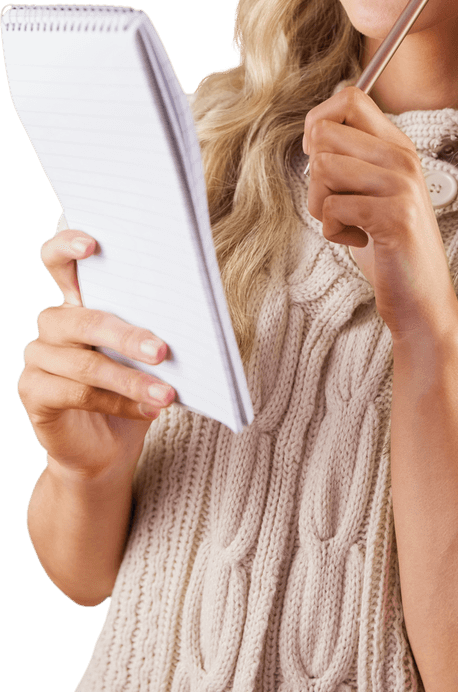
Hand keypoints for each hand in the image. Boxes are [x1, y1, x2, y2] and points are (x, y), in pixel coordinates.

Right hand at [17, 227, 175, 482]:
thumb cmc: (135, 385)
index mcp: (78, 300)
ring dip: (131, 380)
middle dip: (127, 335)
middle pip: (83, 320)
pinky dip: (117, 402)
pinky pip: (76, 394)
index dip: (68, 246)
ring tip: (167, 394)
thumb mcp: (148, 353)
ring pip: (85, 364)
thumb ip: (153, 326)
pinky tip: (148, 409)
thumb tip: (191, 312)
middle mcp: (53, 323)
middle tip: (162, 350)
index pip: (58, 260)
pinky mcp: (32, 392)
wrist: (109, 446)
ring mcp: (37, 357)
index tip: (93, 244)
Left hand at [303, 86, 457, 343]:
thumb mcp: (370, 191)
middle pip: (324, 133)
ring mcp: (402, 185)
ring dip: (321, 206)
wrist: (421, 300)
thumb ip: (350, 158)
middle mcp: (402, 158)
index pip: (349, 96)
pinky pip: (331, 208)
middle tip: (338, 203)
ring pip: (322, 169)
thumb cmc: (386, 247)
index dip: (318, 122)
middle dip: (314, 175)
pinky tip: (359, 242)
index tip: (319, 157)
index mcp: (396, 145)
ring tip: (348, 224)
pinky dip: (333, 233)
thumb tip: (312, 130)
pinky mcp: (395, 216)